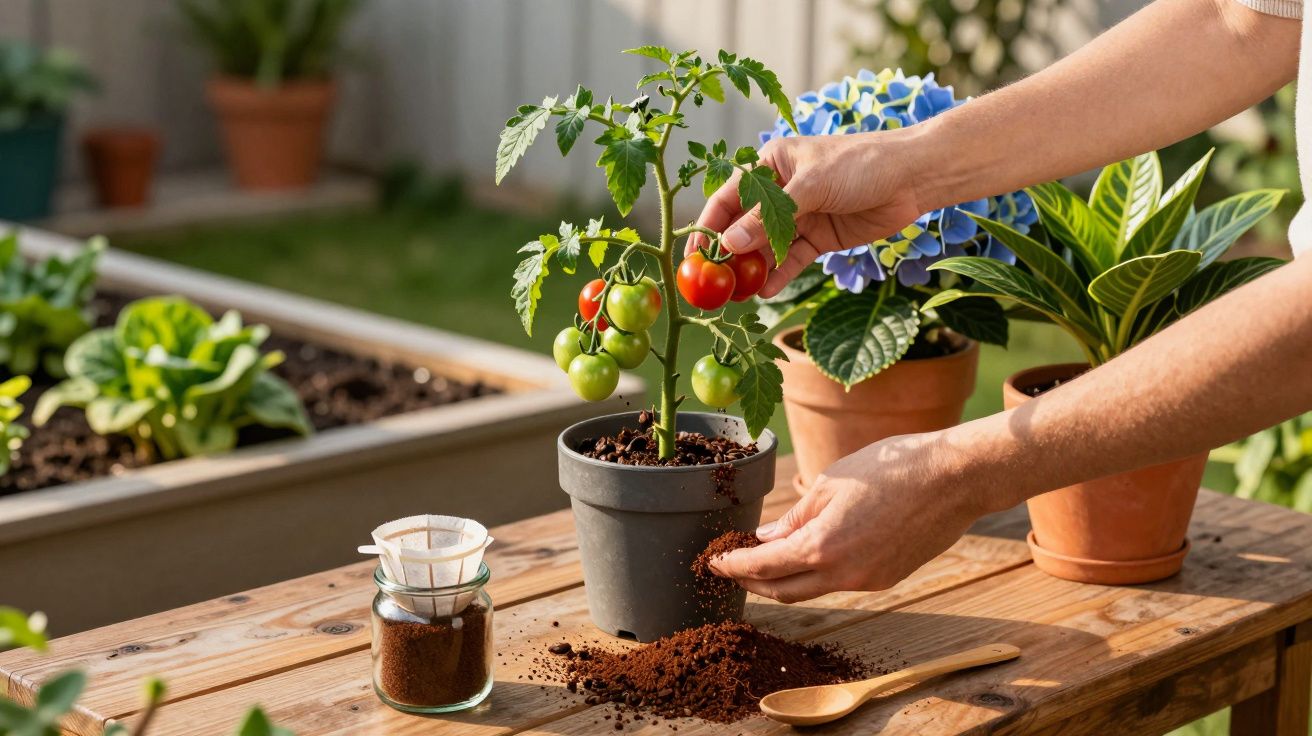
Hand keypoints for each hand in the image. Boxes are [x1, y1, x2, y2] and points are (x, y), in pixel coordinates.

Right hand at [687, 130, 926, 297]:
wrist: (912, 177)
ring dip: (753, 270)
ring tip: (737, 295)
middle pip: (744, 227)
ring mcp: (799, 216)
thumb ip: (769, 218)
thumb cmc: (860, 163)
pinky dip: (779, 275)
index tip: (694, 256)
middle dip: (729, 256)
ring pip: (766, 248)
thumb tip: (730, 245)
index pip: (728, 198)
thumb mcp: (810, 186)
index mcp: (770, 165)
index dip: (709, 227)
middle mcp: (779, 191)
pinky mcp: (818, 238)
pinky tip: (766, 292)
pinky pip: (791, 260)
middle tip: (713, 284)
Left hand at [710, 431, 993, 602]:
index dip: (733, 567)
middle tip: (732, 567)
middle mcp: (843, 574)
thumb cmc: (894, 468)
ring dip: (785, 580)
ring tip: (766, 560)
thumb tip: (768, 539)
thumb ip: (796, 516)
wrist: (954, 478)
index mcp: (822, 546)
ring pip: (813, 590)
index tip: (713, 563)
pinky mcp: (888, 578)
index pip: (763, 568)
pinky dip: (818, 574)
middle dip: (753, 582)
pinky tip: (812, 554)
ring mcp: (868, 581)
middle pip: (783, 591)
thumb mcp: (831, 482)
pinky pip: (841, 583)